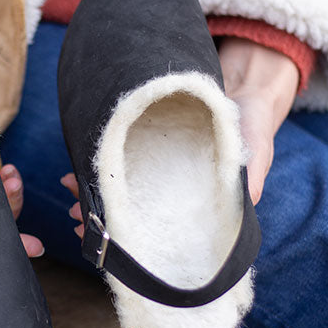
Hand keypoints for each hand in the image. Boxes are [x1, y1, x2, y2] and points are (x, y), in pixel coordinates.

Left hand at [60, 36, 298, 234]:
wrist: (248, 88)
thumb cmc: (255, 126)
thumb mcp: (257, 150)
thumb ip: (251, 177)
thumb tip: (250, 200)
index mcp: (198, 202)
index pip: (162, 227)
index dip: (134, 235)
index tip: (108, 239)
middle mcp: (174, 190)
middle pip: (135, 211)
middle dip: (104, 216)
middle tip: (77, 217)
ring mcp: (161, 169)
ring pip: (123, 188)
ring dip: (95, 191)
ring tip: (69, 188)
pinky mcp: (150, 144)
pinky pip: (121, 159)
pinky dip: (101, 165)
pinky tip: (79, 166)